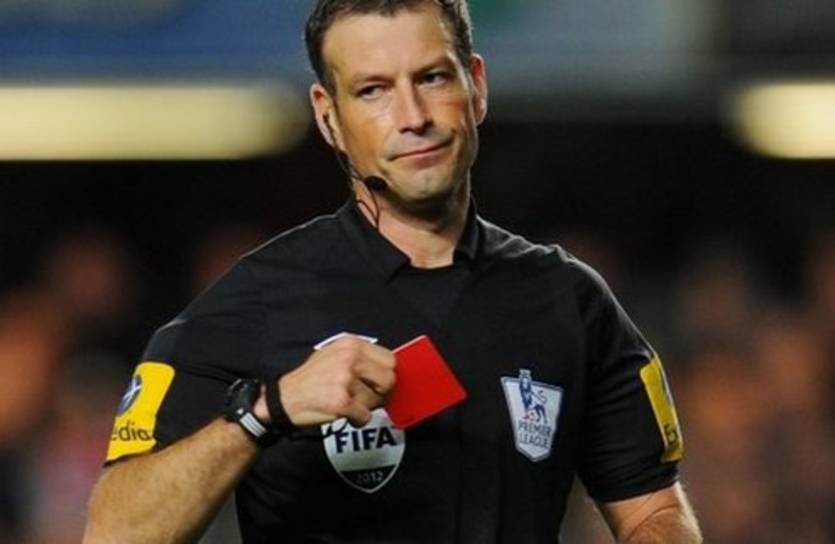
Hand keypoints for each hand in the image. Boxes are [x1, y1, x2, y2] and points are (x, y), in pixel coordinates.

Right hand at [271, 335, 395, 426]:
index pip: (389, 359)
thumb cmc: (312, 379)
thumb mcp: (335, 355)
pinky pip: (365, 416)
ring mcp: (345, 380)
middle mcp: (349, 358)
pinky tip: (342, 412)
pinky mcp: (341, 402)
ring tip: (347, 402)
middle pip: (389, 379)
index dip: (386, 374)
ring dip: (365, 407)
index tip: (379, 383)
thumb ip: (362, 359)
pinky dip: (356, 419)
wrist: (285, 399)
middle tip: (366, 396)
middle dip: (381, 392)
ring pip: (377, 400)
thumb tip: (390, 371)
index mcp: (351, 344)